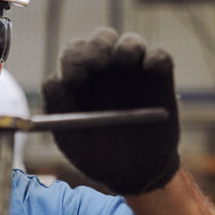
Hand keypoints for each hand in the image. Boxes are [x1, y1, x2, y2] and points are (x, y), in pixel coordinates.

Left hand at [41, 27, 179, 194]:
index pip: (74, 53)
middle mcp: (106, 69)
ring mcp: (134, 71)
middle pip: (101, 39)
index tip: (75, 79)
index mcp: (81, 79)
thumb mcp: (71, 139)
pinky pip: (160, 57)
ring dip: (127, 46)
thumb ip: (58, 109)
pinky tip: (151, 70)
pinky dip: (156, 58)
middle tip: (99, 64)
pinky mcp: (159, 78)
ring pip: (130, 41)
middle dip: (97, 46)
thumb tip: (55, 80)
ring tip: (125, 62)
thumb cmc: (98, 155)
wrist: (135, 174)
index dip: (73, 60)